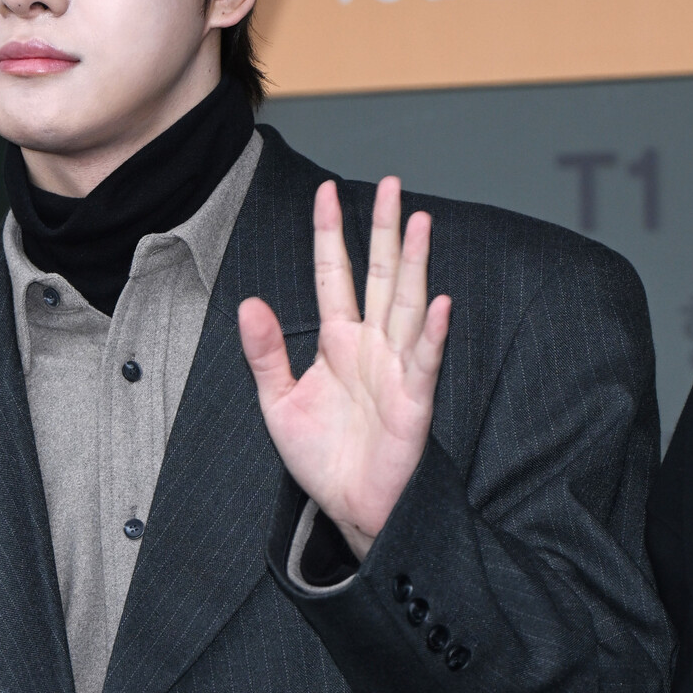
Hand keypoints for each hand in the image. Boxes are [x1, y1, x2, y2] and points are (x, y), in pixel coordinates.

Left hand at [238, 177, 450, 560]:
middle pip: (382, 276)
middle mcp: (372, 346)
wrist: (349, 508)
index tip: (326, 192)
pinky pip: (425, 362)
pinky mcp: (414, 402)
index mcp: (339, 341)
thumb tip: (249, 303)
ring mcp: (396, 370)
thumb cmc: (321, 457)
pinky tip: (443, 304)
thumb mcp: (278, 401)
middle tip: (391, 184)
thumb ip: (266, 352)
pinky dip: (434, 334)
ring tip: (419, 223)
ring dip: (415, 265)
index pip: (335, 275)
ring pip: (409, 306)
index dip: (330, 235)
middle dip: (384, 231)